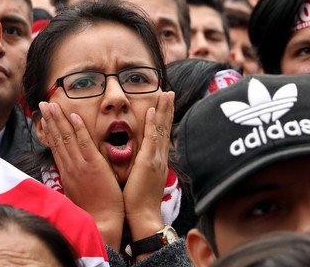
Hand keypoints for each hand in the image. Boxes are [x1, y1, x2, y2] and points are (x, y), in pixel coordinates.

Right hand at [39, 102, 123, 246]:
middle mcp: (69, 167)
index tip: (44, 117)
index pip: (55, 147)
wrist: (101, 222)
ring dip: (59, 119)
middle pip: (57, 139)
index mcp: (66, 173)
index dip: (49, 130)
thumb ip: (73, 178)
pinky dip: (78, 128)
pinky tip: (73, 115)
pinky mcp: (93, 165)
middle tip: (42, 104)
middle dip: (50, 120)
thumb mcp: (77, 193)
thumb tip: (70, 170)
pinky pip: (84, 143)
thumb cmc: (93, 211)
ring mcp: (80, 165)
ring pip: (66, 138)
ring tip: (52, 104)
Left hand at [123, 91, 174, 240]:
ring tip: (166, 93)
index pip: (162, 135)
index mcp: (157, 161)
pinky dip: (152, 124)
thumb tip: (139, 160)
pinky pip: (151, 139)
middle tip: (170, 92)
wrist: (144, 217)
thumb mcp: (142, 180)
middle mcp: (160, 157)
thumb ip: (142, 167)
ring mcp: (156, 159)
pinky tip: (152, 110)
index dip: (164, 118)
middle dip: (168, 109)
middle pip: (165, 128)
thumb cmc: (139, 202)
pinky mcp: (148, 162)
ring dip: (163, 110)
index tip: (165, 104)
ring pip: (160, 129)